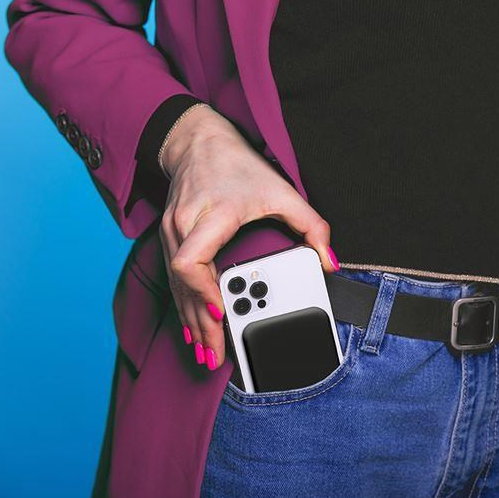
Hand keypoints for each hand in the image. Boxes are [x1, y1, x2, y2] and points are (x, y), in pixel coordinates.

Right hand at [159, 105, 339, 369]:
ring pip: (176, 287)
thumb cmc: (235, 164)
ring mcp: (171, 232)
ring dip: (190, 321)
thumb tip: (329, 260)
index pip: (192, 261)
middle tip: (216, 355)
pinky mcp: (169, 237)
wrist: (197, 142)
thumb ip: (311, 225)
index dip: (203, 292)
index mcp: (211, 214)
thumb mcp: (281, 190)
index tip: (222, 313)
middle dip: (200, 325)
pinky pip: (173, 279)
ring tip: (205, 351)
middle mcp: (184, 226)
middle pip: (183, 286)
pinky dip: (184, 304)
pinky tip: (192, 324)